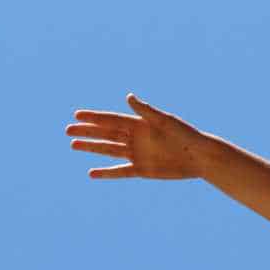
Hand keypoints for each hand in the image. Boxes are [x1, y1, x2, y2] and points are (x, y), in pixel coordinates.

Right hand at [66, 94, 207, 179]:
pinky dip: (107, 172)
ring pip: (109, 150)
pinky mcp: (143, 170)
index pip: (112, 119)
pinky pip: (120, 171)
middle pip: (106, 134)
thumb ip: (146, 111)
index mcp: (141, 124)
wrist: (202, 158)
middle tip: (67, 130)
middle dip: (87, 132)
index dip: (94, 117)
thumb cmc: (187, 136)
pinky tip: (91, 173)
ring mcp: (138, 154)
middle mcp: (137, 138)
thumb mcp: (166, 122)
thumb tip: (128, 96)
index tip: (77, 114)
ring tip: (73, 145)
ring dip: (92, 148)